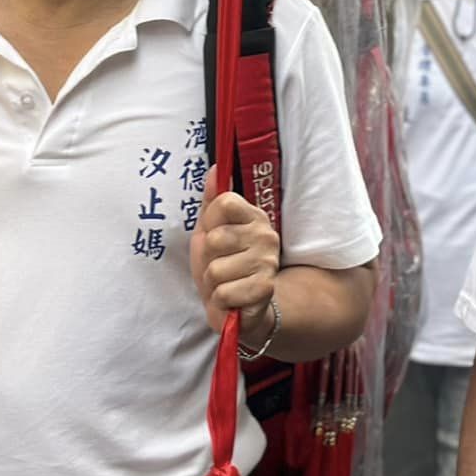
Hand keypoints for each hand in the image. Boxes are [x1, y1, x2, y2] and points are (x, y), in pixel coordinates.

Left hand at [188, 166, 279, 334]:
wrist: (239, 307)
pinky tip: (231, 299)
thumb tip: (214, 168)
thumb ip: (211, 200)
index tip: (213, 234)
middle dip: (207, 258)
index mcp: (253, 216)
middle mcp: (266, 235)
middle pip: (215, 239)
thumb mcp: (210, 230)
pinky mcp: (264, 289)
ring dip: (213, 282)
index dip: (210, 221)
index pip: (224, 202)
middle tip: (219, 265)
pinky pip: (224, 292)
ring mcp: (268, 262)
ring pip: (216, 269)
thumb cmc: (223, 265)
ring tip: (225, 283)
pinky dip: (220, 300)